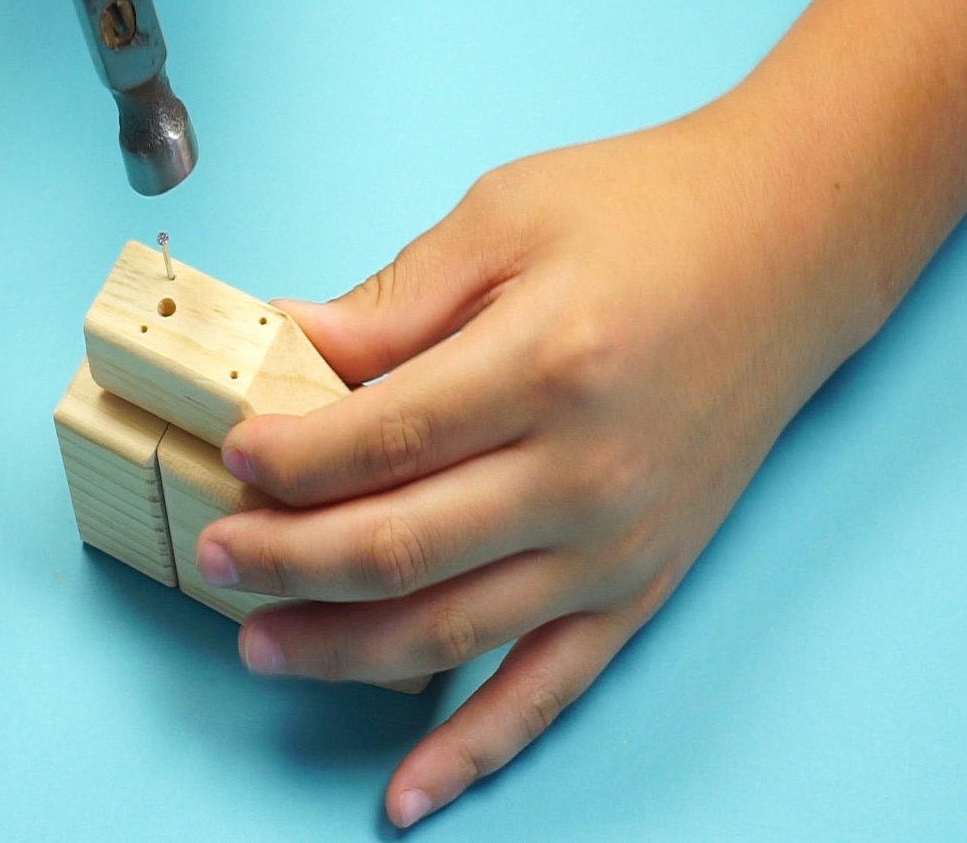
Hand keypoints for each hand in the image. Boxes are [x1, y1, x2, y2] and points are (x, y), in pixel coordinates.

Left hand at [195, 85, 875, 826]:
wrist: (783, 252)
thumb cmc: (645, 216)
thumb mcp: (505, 217)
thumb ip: (395, 300)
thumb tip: (289, 341)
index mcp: (547, 363)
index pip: (383, 437)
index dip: (292, 458)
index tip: (235, 455)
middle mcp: (587, 472)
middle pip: (402, 544)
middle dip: (288, 558)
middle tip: (218, 555)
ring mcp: (618, 543)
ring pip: (453, 629)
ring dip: (342, 648)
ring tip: (260, 643)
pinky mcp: (641, 582)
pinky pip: (549, 688)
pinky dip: (474, 749)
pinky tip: (406, 793)